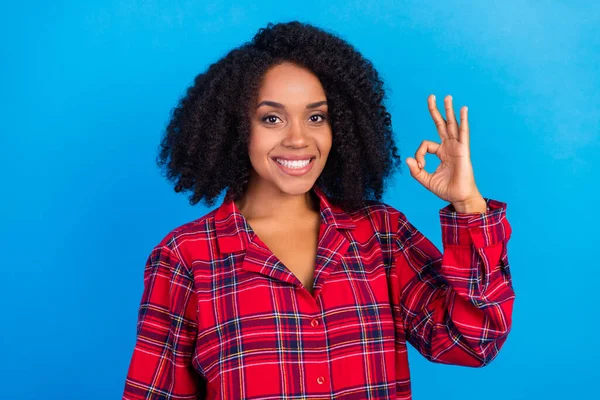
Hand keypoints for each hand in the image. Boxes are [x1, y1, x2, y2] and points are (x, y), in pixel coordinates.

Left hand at [405, 95, 484, 210]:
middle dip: (435, 111)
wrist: (459, 197)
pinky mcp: (463, 150)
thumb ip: (416, 171)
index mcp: (441, 152)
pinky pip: (463, 133)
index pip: (425, 145)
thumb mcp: (426, 180)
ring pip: (452, 124)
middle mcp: (449, 147)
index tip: (420, 165)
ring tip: (447, 96)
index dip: (419, 154)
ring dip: (449, 110)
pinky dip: (464, 120)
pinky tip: (463, 109)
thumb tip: (407, 159)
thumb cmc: (446, 189)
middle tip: (431, 96)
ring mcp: (457, 147)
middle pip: (441, 124)